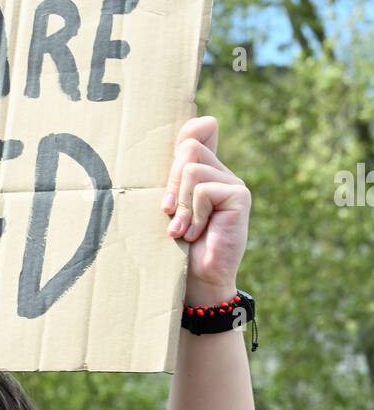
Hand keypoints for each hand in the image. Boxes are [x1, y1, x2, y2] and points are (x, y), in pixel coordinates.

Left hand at [161, 116, 250, 300]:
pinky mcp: (240, 195)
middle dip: (171, 183)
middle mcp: (221, 173)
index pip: (198, 131)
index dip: (187, 134)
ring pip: (192, 169)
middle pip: (188, 148)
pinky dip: (194, 214)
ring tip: (183, 229)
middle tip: (169, 214)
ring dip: (181, 204)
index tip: (178, 155)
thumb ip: (175, 173)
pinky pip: (203, 190)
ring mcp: (233, 183)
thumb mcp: (169, 205)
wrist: (196, 281)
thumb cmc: (177, 247)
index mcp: (204, 171)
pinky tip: (197, 233)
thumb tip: (196, 128)